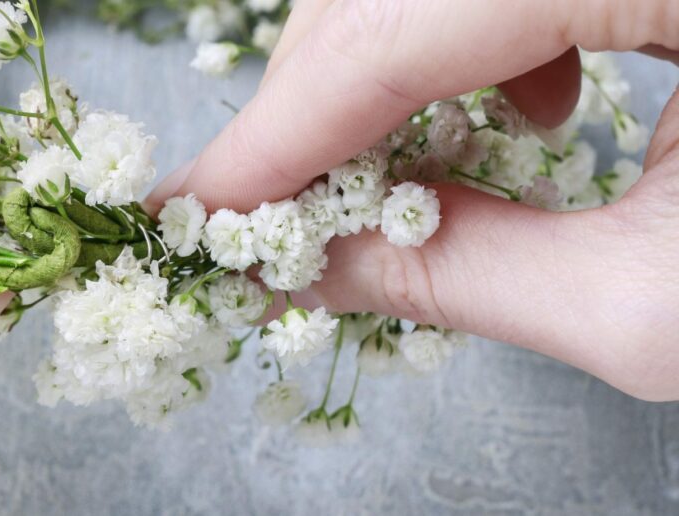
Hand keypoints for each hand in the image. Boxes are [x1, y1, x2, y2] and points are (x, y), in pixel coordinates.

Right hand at [149, 0, 678, 400]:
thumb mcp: (655, 303)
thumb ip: (466, 274)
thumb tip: (308, 267)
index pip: (400, 22)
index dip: (284, 124)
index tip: (202, 207)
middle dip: (309, 103)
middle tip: (264, 213)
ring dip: (380, 74)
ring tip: (394, 177)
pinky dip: (459, 44)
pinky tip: (519, 112)